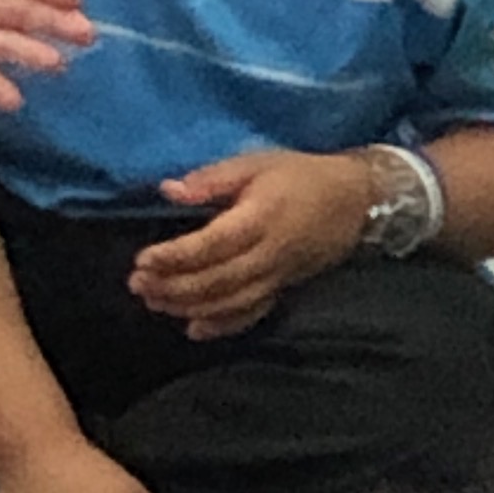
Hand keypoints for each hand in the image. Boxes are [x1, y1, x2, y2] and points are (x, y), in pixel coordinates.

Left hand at [128, 150, 371, 339]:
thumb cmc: (300, 175)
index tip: (142, 260)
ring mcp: (278, 276)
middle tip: (137, 284)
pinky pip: (252, 313)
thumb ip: (212, 179)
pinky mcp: (285, 289)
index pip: (211, 244)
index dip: (175, 256)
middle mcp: (269, 253)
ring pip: (230, 301)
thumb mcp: (256, 163)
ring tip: (154, 302)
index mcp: (260, 218)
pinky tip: (194, 329)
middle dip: (173, 286)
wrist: (355, 201)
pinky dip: (222, 325)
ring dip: (189, 306)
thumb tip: (168, 191)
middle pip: (216, 279)